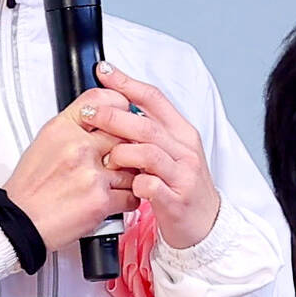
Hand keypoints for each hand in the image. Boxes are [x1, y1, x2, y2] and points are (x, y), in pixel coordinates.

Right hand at [4, 88, 140, 251]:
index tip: (122, 115)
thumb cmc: (30, 188)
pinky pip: (132, 194)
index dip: (117, 106)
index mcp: (62, 129)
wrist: (20, 222)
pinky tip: (116, 199)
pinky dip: (128, 199)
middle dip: (128, 145)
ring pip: (132, 164)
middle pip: (123, 132)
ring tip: (115, 181)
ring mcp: (91, 173)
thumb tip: (100, 117)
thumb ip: (74, 128)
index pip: (100, 100)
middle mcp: (77, 147)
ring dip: (129, 175)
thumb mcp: (45, 144)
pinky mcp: (101, 201)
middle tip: (123, 155)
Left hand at [84, 63, 219, 249]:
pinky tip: (125, 185)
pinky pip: (151, 186)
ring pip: (149, 153)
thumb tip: (118, 106)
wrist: (206, 224)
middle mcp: (185, 151)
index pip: (155, 98)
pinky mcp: (177, 201)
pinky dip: (134, 183)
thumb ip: (149, 130)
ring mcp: (183, 176)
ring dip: (122, 152)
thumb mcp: (171, 152)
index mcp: (182, 133)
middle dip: (114, 116)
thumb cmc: (182, 186)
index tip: (104, 71)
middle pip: (147, 125)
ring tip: (106, 158)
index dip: (127, 83)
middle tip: (89, 114)